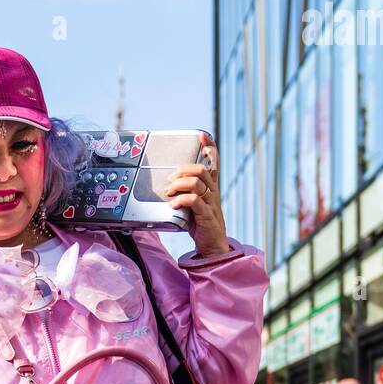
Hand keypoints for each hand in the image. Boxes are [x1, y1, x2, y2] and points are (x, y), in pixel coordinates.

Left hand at [163, 132, 229, 257]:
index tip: (202, 136)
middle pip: (201, 169)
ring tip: (169, 193)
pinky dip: (181, 200)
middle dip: (182, 170)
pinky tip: (173, 205)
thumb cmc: (201, 226)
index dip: (210, 148)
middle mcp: (213, 193)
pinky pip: (194, 201)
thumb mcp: (194, 207)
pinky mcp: (207, 215)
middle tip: (170, 181)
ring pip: (197, 183)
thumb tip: (169, 186)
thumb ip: (186, 195)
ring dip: (179, 185)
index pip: (213, 163)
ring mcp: (211, 204)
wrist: (213, 247)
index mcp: (211, 188)